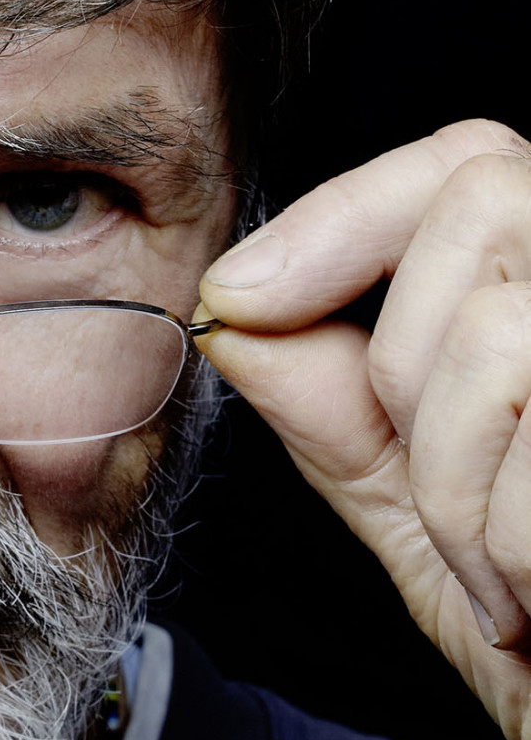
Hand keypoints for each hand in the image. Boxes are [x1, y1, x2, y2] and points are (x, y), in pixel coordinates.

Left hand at [197, 118, 530, 739]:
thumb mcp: (431, 522)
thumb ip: (344, 417)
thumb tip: (235, 323)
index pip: (471, 162)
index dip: (343, 213)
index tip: (236, 296)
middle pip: (483, 203)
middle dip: (405, 358)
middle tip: (437, 492)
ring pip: (495, 334)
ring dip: (454, 485)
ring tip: (496, 577)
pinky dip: (505, 550)